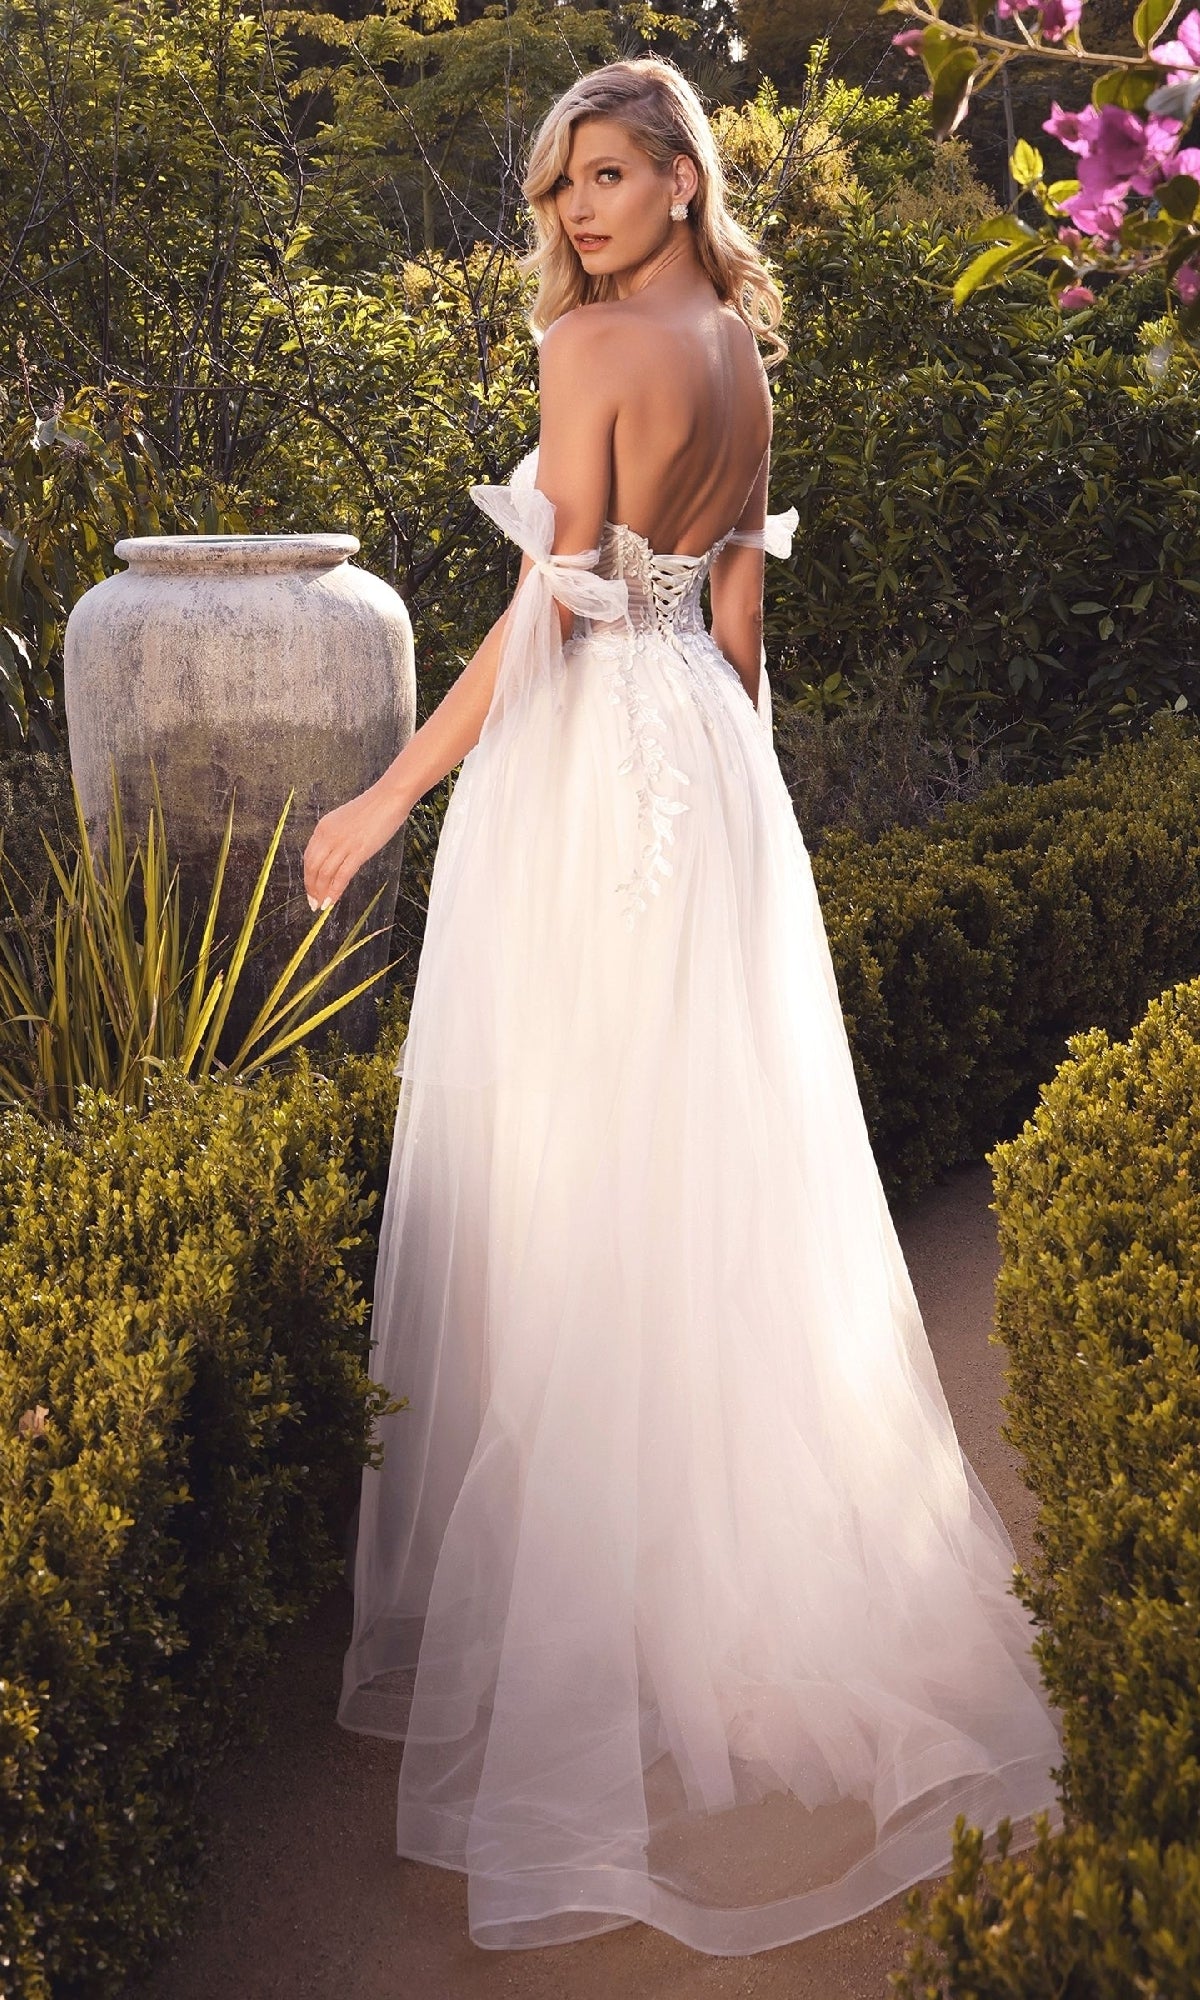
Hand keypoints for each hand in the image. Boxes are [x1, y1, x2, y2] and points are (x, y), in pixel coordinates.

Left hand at [303, 781, 406, 910]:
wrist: (388, 799)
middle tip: (313, 902)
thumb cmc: (372, 809)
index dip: (307, 876)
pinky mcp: (358, 851)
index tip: (310, 889)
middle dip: (311, 888)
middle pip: (312, 867)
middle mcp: (328, 836)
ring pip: (324, 874)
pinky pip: (341, 876)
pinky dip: (334, 891)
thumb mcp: (345, 821)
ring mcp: (343, 844)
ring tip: (321, 905)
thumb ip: (336, 837)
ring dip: (321, 893)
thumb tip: (335, 857)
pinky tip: (332, 901)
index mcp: (323, 828)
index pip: (309, 857)